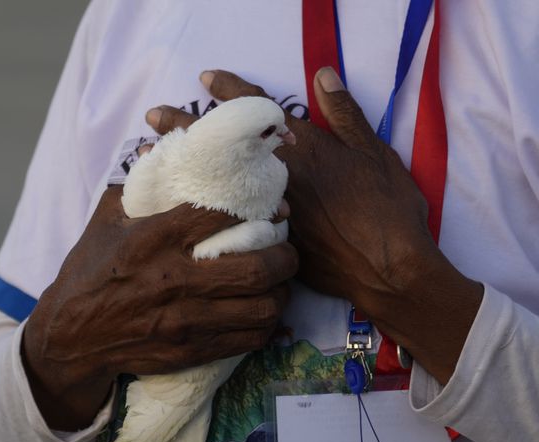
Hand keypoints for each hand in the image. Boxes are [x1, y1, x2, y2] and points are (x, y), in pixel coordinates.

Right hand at [23, 187, 297, 429]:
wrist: (70, 338)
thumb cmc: (91, 270)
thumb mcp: (107, 219)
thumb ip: (139, 183)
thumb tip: (165, 145)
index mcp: (153, 239)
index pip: (220, 217)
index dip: (258, 209)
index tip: (275, 207)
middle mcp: (173, 280)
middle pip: (255, 268)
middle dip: (284, 256)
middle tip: (287, 248)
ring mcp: (184, 320)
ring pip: (260, 307)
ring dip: (281, 293)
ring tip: (281, 281)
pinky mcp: (191, 350)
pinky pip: (248, 338)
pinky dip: (266, 323)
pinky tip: (263, 309)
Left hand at [182, 68, 482, 382]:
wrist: (389, 269)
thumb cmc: (388, 209)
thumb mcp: (375, 152)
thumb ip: (345, 114)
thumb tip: (322, 74)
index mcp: (301, 151)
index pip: (257, 111)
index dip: (231, 90)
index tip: (205, 77)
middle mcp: (274, 180)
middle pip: (221, 147)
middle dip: (185, 127)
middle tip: (152, 117)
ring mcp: (267, 214)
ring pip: (212, 184)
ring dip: (179, 167)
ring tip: (149, 160)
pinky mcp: (267, 244)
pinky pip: (223, 223)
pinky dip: (196, 211)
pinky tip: (176, 208)